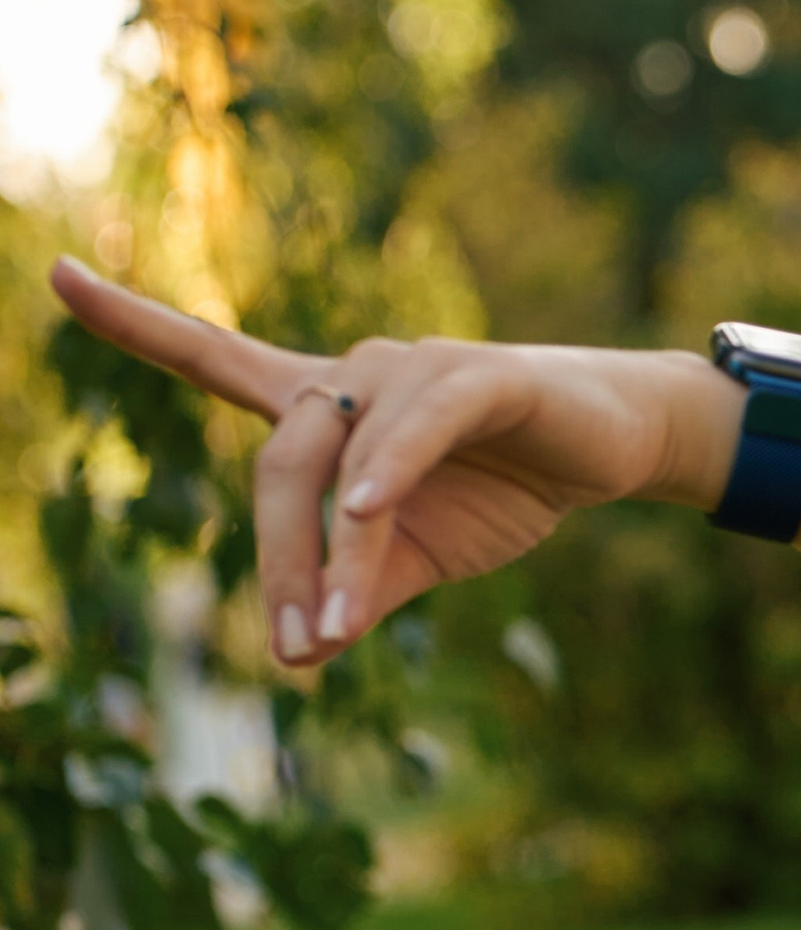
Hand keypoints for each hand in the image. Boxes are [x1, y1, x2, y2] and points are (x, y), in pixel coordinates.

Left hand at [45, 260, 723, 666]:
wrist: (616, 451)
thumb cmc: (506, 488)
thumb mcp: (419, 557)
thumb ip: (356, 591)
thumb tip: (302, 651)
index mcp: (327, 412)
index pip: (213, 357)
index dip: (135, 321)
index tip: (55, 277)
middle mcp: (353, 375)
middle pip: (278, 461)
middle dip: (272, 560)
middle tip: (294, 648)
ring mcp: (412, 370)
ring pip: (342, 465)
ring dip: (333, 554)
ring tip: (331, 634)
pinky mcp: (477, 377)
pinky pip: (413, 424)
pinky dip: (385, 469)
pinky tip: (366, 512)